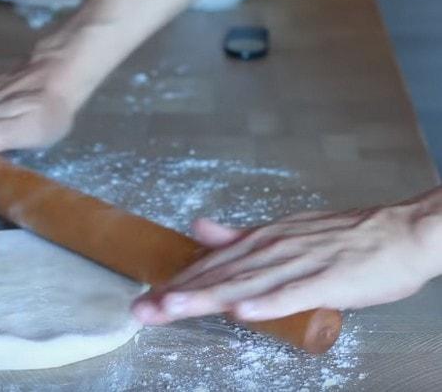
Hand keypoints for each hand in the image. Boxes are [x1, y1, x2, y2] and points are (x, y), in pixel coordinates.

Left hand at [133, 197, 441, 323]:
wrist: (398, 232)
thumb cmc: (343, 238)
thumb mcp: (282, 232)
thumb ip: (239, 236)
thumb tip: (200, 229)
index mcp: (260, 241)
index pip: (210, 266)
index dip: (176, 283)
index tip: (146, 298)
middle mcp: (271, 249)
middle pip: (217, 276)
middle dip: (177, 294)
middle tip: (142, 309)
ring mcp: (298, 264)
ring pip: (245, 283)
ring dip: (207, 297)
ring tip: (172, 308)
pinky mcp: (327, 280)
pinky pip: (293, 294)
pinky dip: (267, 303)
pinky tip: (242, 312)